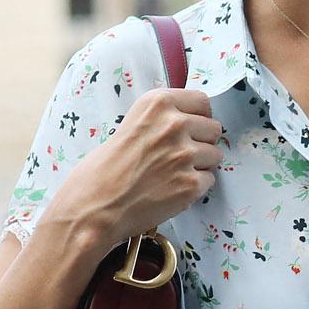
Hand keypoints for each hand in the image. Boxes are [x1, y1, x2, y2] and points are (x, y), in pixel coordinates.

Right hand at [50, 86, 223, 244]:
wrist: (93, 206)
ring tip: (171, 174)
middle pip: (214, 128)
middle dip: (201, 142)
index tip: (189, 128)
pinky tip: (171, 190)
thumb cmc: (103, 169)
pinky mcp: (191, 184)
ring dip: (200, 165)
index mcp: (157, 103)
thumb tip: (191, 122)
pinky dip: (195, 187)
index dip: (197, 117)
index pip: (202, 101)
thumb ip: (161, 120)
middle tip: (178, 156)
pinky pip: (209, 180)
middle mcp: (174, 124)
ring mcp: (185, 155)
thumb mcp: (131, 125)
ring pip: (215, 155)